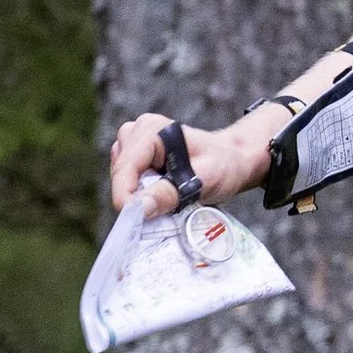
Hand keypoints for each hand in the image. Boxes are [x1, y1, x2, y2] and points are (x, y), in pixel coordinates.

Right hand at [108, 108, 274, 214]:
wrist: (232, 161)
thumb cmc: (223, 166)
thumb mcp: (202, 181)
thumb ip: (169, 194)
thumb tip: (138, 209)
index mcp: (152, 130)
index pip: (124, 168)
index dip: (125, 198)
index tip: (136, 223)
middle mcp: (138, 131)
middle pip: (120, 174)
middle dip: (135, 197)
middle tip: (163, 209)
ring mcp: (134, 142)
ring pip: (121, 178)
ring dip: (138, 194)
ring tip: (168, 196)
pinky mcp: (135, 155)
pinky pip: (127, 180)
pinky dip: (140, 192)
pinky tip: (162, 192)